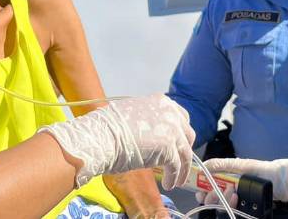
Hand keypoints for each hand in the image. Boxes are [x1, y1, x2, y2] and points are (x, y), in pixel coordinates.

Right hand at [39, 94, 195, 189]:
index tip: (179, 143)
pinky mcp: (168, 149)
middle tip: (180, 162)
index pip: (181, 117)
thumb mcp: (132, 114)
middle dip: (184, 150)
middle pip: (187, 134)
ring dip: (182, 169)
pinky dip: (174, 177)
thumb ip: (147, 119)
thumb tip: (149, 132)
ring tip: (177, 180)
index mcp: (161, 102)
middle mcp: (171, 114)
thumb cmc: (107, 128)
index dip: (181, 132)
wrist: (100, 137)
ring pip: (185, 153)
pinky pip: (176, 167)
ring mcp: (172, 131)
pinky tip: (168, 184)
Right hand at [197, 158, 287, 206]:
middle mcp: (228, 192)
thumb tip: (204, 165)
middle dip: (210, 197)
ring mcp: (236, 202)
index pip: (205, 189)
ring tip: (233, 193)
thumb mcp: (242, 165)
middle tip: (219, 191)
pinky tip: (237, 199)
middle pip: (210, 201)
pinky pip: (231, 212)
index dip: (201, 191)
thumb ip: (223, 165)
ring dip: (222, 201)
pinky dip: (231, 206)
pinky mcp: (243, 210)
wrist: (283, 183)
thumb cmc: (264, 171)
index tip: (201, 191)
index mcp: (225, 180)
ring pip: (219, 208)